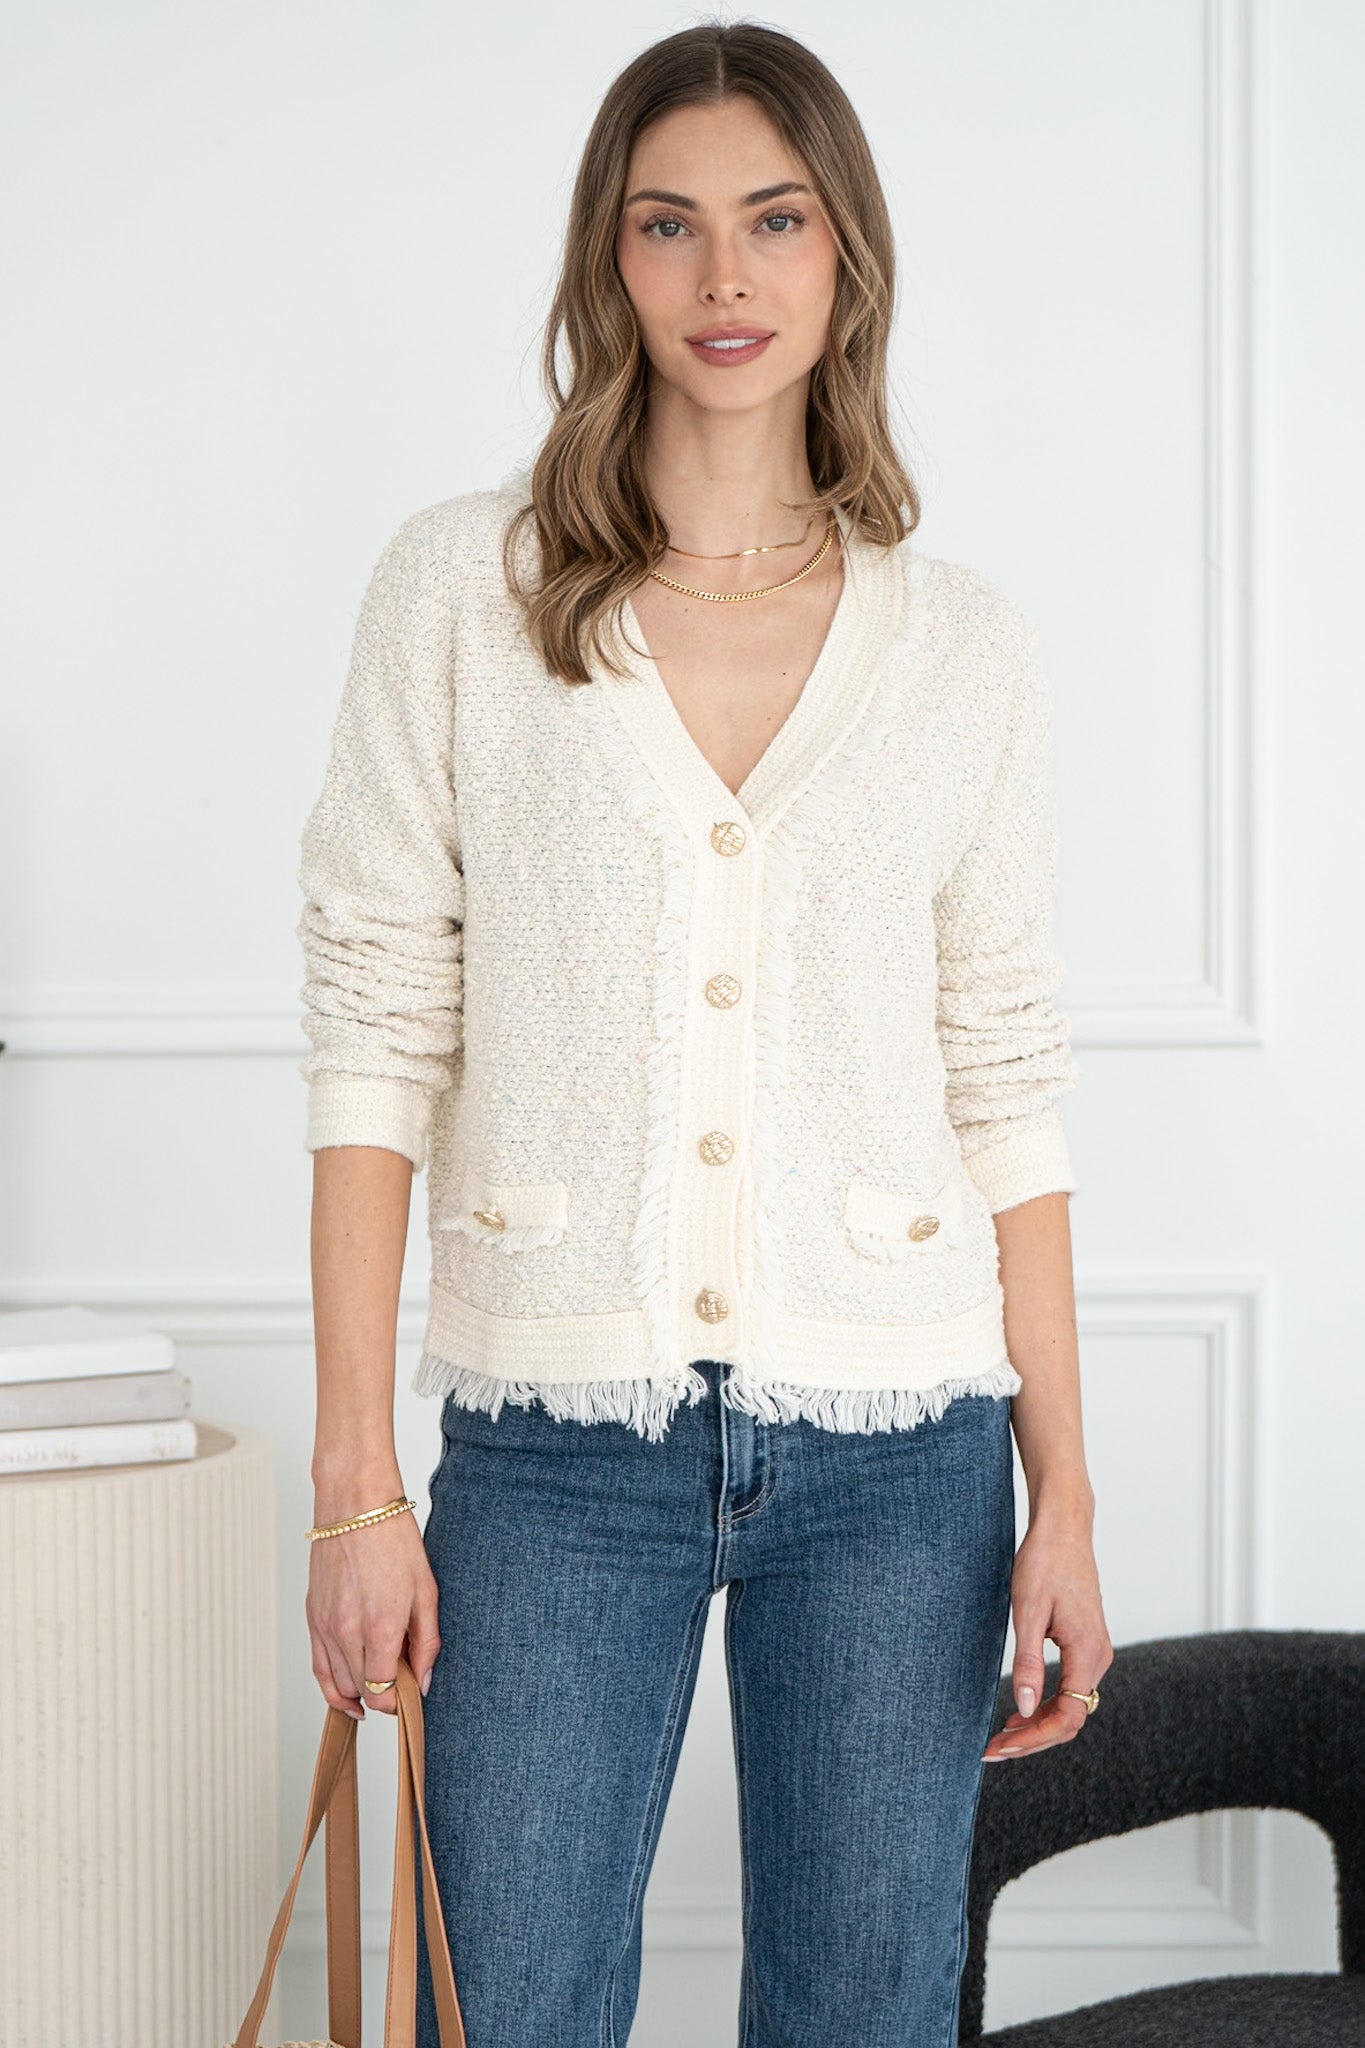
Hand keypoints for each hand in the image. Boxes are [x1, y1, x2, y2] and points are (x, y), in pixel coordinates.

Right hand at [305, 1505, 441, 1719]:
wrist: (355, 1505)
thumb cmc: (394, 1539)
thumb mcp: (426, 1590)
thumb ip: (426, 1643)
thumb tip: (422, 1682)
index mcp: (380, 1628)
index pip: (384, 1692)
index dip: (400, 1702)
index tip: (411, 1695)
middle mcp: (347, 1633)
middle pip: (362, 1691)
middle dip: (385, 1695)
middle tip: (403, 1680)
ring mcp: (324, 1626)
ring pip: (338, 1685)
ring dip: (360, 1693)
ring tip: (381, 1688)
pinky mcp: (312, 1617)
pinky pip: (318, 1668)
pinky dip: (332, 1686)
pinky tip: (350, 1695)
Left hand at [982, 1507, 1112, 1761]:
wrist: (1064, 1528)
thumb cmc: (1044, 1562)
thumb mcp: (1028, 1611)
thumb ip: (1027, 1662)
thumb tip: (1026, 1708)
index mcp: (1087, 1654)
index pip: (1067, 1718)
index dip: (1034, 1739)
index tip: (999, 1747)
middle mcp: (1098, 1658)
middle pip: (1070, 1718)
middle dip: (1032, 1739)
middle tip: (992, 1750)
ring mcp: (1094, 1651)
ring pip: (1071, 1705)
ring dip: (1039, 1724)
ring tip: (1002, 1735)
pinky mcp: (1085, 1643)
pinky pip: (1071, 1687)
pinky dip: (1047, 1704)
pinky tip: (1021, 1709)